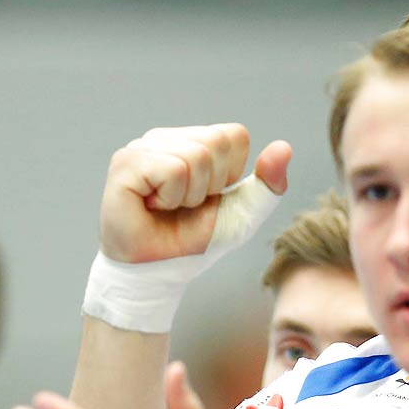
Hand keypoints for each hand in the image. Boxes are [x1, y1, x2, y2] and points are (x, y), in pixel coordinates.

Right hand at [99, 125, 288, 263]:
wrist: (158, 273)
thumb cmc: (193, 240)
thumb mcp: (242, 214)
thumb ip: (267, 185)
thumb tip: (284, 147)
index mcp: (190, 142)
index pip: (234, 135)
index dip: (229, 175)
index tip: (206, 198)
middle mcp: (164, 138)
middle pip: (216, 141)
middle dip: (210, 186)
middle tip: (183, 206)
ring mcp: (141, 147)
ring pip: (195, 155)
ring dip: (189, 196)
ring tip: (167, 208)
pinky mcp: (125, 163)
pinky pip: (172, 169)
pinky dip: (171, 198)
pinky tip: (152, 207)